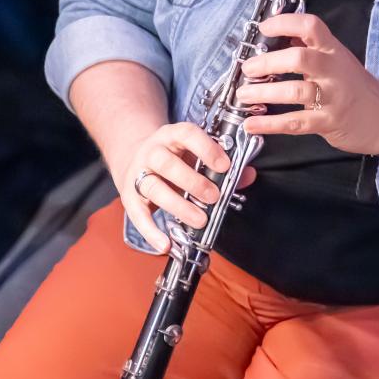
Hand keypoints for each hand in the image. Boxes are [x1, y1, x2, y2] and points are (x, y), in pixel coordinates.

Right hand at [114, 121, 255, 252]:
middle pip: (167, 163)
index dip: (206, 148)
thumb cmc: (175, 157)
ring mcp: (139, 173)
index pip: (187, 134)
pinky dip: (150, 232)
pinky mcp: (130, 197)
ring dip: (178, 206)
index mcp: (172, 136)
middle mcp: (153, 151)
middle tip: (214, 197)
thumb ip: (222, 164)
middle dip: (192, 182)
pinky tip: (166, 244)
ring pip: (153, 187)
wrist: (136, 157)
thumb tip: (247, 174)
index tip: (224, 165)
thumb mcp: (195, 153)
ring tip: (200, 220)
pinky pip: (137, 215)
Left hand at [236, 13, 378, 156]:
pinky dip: (270, 124)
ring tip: (243, 95)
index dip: (285, 23)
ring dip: (264, 93)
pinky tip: (252, 123)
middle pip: (299, 58)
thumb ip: (310, 49)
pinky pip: (295, 122)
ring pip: (295, 91)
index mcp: (333, 50)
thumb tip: (280, 35)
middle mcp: (333, 70)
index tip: (264, 28)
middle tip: (248, 69)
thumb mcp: (337, 60)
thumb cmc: (355, 87)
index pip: (311, 26)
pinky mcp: (328, 122)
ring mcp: (332, 97)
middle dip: (268, 62)